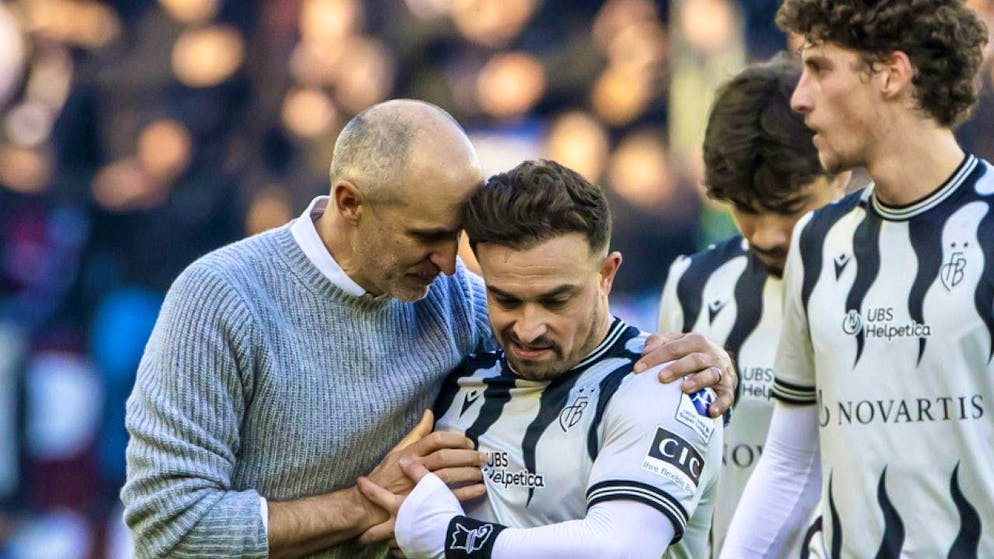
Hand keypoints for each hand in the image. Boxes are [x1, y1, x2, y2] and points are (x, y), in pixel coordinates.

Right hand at [357, 411, 486, 541]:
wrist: (370, 506)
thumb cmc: (385, 476)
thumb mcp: (397, 450)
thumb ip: (417, 433)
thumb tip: (430, 413)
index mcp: (410, 452)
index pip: (436, 439)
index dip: (456, 439)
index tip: (469, 442)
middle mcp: (415, 466)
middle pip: (445, 456)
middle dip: (467, 455)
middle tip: (483, 457)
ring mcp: (419, 485)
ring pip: (448, 475)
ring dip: (468, 473)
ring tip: (481, 472)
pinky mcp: (424, 502)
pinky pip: (448, 496)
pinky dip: (467, 492)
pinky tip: (479, 489)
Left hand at [359, 460, 463, 558]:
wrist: (452, 536)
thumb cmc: (440, 508)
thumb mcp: (431, 484)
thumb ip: (416, 471)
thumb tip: (404, 460)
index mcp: (397, 507)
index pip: (375, 495)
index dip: (366, 487)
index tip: (359, 482)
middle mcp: (395, 526)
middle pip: (373, 533)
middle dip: (365, 535)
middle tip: (359, 536)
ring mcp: (402, 542)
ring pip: (388, 543)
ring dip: (387, 540)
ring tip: (388, 538)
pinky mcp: (410, 553)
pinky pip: (400, 553)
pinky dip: (401, 549)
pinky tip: (404, 546)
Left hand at [634, 332, 735, 417]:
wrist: (720, 366)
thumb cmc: (689, 355)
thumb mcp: (676, 344)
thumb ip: (659, 342)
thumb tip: (645, 351)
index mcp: (695, 341)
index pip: (673, 347)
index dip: (655, 357)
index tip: (637, 369)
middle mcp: (711, 354)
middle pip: (694, 359)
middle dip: (677, 368)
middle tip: (660, 378)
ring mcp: (721, 372)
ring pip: (711, 374)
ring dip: (698, 381)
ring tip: (684, 389)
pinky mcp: (727, 389)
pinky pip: (726, 397)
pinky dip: (720, 404)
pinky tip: (710, 412)